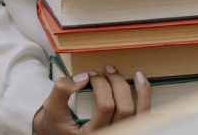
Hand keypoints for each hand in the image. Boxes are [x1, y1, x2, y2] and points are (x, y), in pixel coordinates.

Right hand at [32, 66, 151, 133]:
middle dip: (117, 84)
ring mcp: (121, 133)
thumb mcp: (52, 106)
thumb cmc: (56, 121)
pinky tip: (142, 84)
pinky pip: (143, 116)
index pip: (105, 107)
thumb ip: (63, 89)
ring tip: (136, 74)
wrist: (56, 133)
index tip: (91, 74)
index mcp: (91, 134)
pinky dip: (145, 99)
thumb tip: (84, 76)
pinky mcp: (126, 129)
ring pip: (140, 115)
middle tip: (108, 70)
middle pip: (124, 110)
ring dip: (140, 92)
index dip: (101, 85)